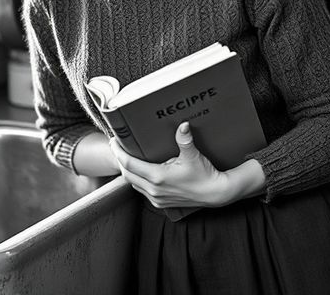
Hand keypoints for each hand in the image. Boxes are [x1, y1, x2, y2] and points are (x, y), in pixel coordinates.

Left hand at [110, 122, 231, 208]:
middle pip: (127, 175)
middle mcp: (154, 190)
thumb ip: (185, 140)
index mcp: (158, 178)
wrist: (215, 193)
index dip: (119, 153)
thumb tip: (182, 125)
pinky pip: (143, 191)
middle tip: (118, 147)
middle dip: (120, 160)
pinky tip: (141, 172)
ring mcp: (157, 199)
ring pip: (134, 184)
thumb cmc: (205, 176)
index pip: (129, 165)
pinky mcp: (161, 203)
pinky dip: (138, 180)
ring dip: (128, 171)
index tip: (114, 142)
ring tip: (127, 157)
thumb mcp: (193, 156)